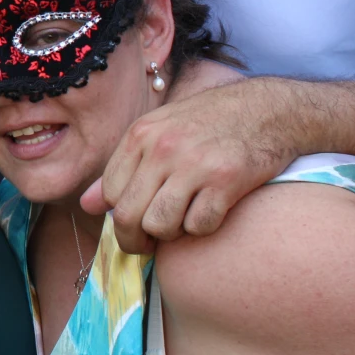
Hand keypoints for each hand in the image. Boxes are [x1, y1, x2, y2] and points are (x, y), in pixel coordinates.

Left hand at [81, 79, 291, 253]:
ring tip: (181, 222)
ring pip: (160, 225)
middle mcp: (163, 148)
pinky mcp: (226, 181)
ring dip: (170, 235)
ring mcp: (194, 164)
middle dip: (135, 241)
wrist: (266, 109)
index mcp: (141, 135)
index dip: (118, 217)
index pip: (110, 194)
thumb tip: (87, 204)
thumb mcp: (158, 131)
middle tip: (148, 245)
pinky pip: (199, 226)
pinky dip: (201, 228)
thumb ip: (123, 167)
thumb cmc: (208, 122)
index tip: (132, 225)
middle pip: (129, 216)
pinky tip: (209, 211)